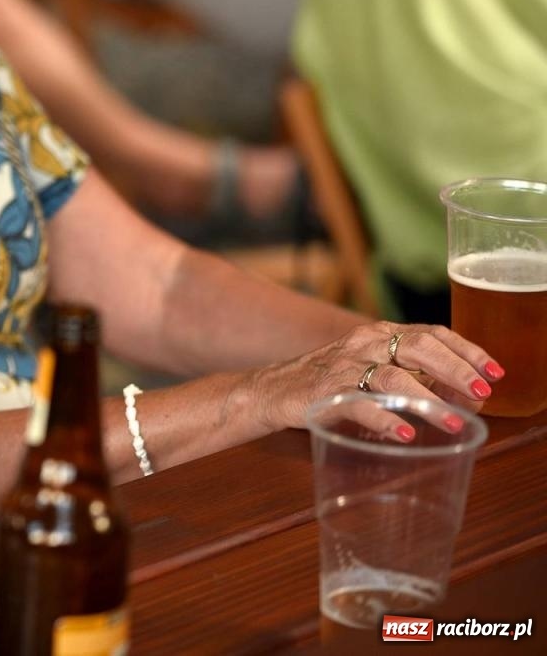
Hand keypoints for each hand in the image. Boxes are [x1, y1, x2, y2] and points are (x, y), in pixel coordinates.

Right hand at [253, 321, 503, 435]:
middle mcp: (363, 344)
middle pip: (417, 347)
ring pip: (392, 377)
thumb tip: (468, 397)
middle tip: (482, 393)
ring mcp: (343, 368)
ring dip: (428, 400)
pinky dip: (384, 420)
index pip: (431, 332)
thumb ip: (415, 377)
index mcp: (379, 334)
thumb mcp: (373, 369)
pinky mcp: (323, 394)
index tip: (495, 371)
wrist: (271, 390)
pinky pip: (358, 405)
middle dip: (455, 370)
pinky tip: (405, 434)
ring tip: (454, 422)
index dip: (466, 350)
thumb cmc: (330, 382)